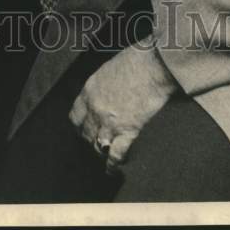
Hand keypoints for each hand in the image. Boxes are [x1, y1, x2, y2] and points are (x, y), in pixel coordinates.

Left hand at [69, 41, 178, 173]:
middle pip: (85, 133)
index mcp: (89, 91)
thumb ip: (102, 85)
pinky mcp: (127, 131)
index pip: (75, 115)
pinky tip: (112, 168)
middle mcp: (95, 109)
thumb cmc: (135, 61)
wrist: (153, 66)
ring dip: (100, 151)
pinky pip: (116, 154)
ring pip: (97, 145)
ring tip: (103, 156)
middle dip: (89, 139)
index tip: (82, 128)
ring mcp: (110, 122)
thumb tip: (105, 94)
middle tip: (94, 143)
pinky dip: (113, 163)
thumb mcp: (108, 69)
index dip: (79, 124)